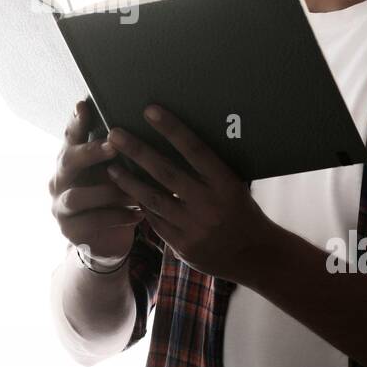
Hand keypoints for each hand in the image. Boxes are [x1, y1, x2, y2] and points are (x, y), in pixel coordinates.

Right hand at [49, 98, 143, 261]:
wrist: (108, 241)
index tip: (84, 104)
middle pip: (67, 161)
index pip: (69, 137)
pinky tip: (138, 214)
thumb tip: (147, 124)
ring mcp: (60, 207)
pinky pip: (91, 222)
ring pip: (77, 196)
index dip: (76, 122)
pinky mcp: (69, 231)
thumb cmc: (115, 197)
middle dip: (90, 152)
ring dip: (108, 192)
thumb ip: (120, 154)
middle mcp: (59, 180)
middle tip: (114, 145)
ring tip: (135, 193)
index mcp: (70, 161)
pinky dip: (117, 216)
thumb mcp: (116, 173)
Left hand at [104, 104, 274, 282]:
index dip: (172, 129)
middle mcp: (209, 203)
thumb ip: (210, 169)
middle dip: (138, 151)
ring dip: (129, 181)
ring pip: (153, 198)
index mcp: (225, 183)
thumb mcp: (235, 186)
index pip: (195, 149)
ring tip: (111, 165)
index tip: (150, 110)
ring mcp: (194, 227)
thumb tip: (182, 140)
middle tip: (115, 134)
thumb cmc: (243, 211)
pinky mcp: (182, 245)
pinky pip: (155, 221)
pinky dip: (140, 205)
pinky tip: (126, 193)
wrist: (255, 255)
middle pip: (166, 172)